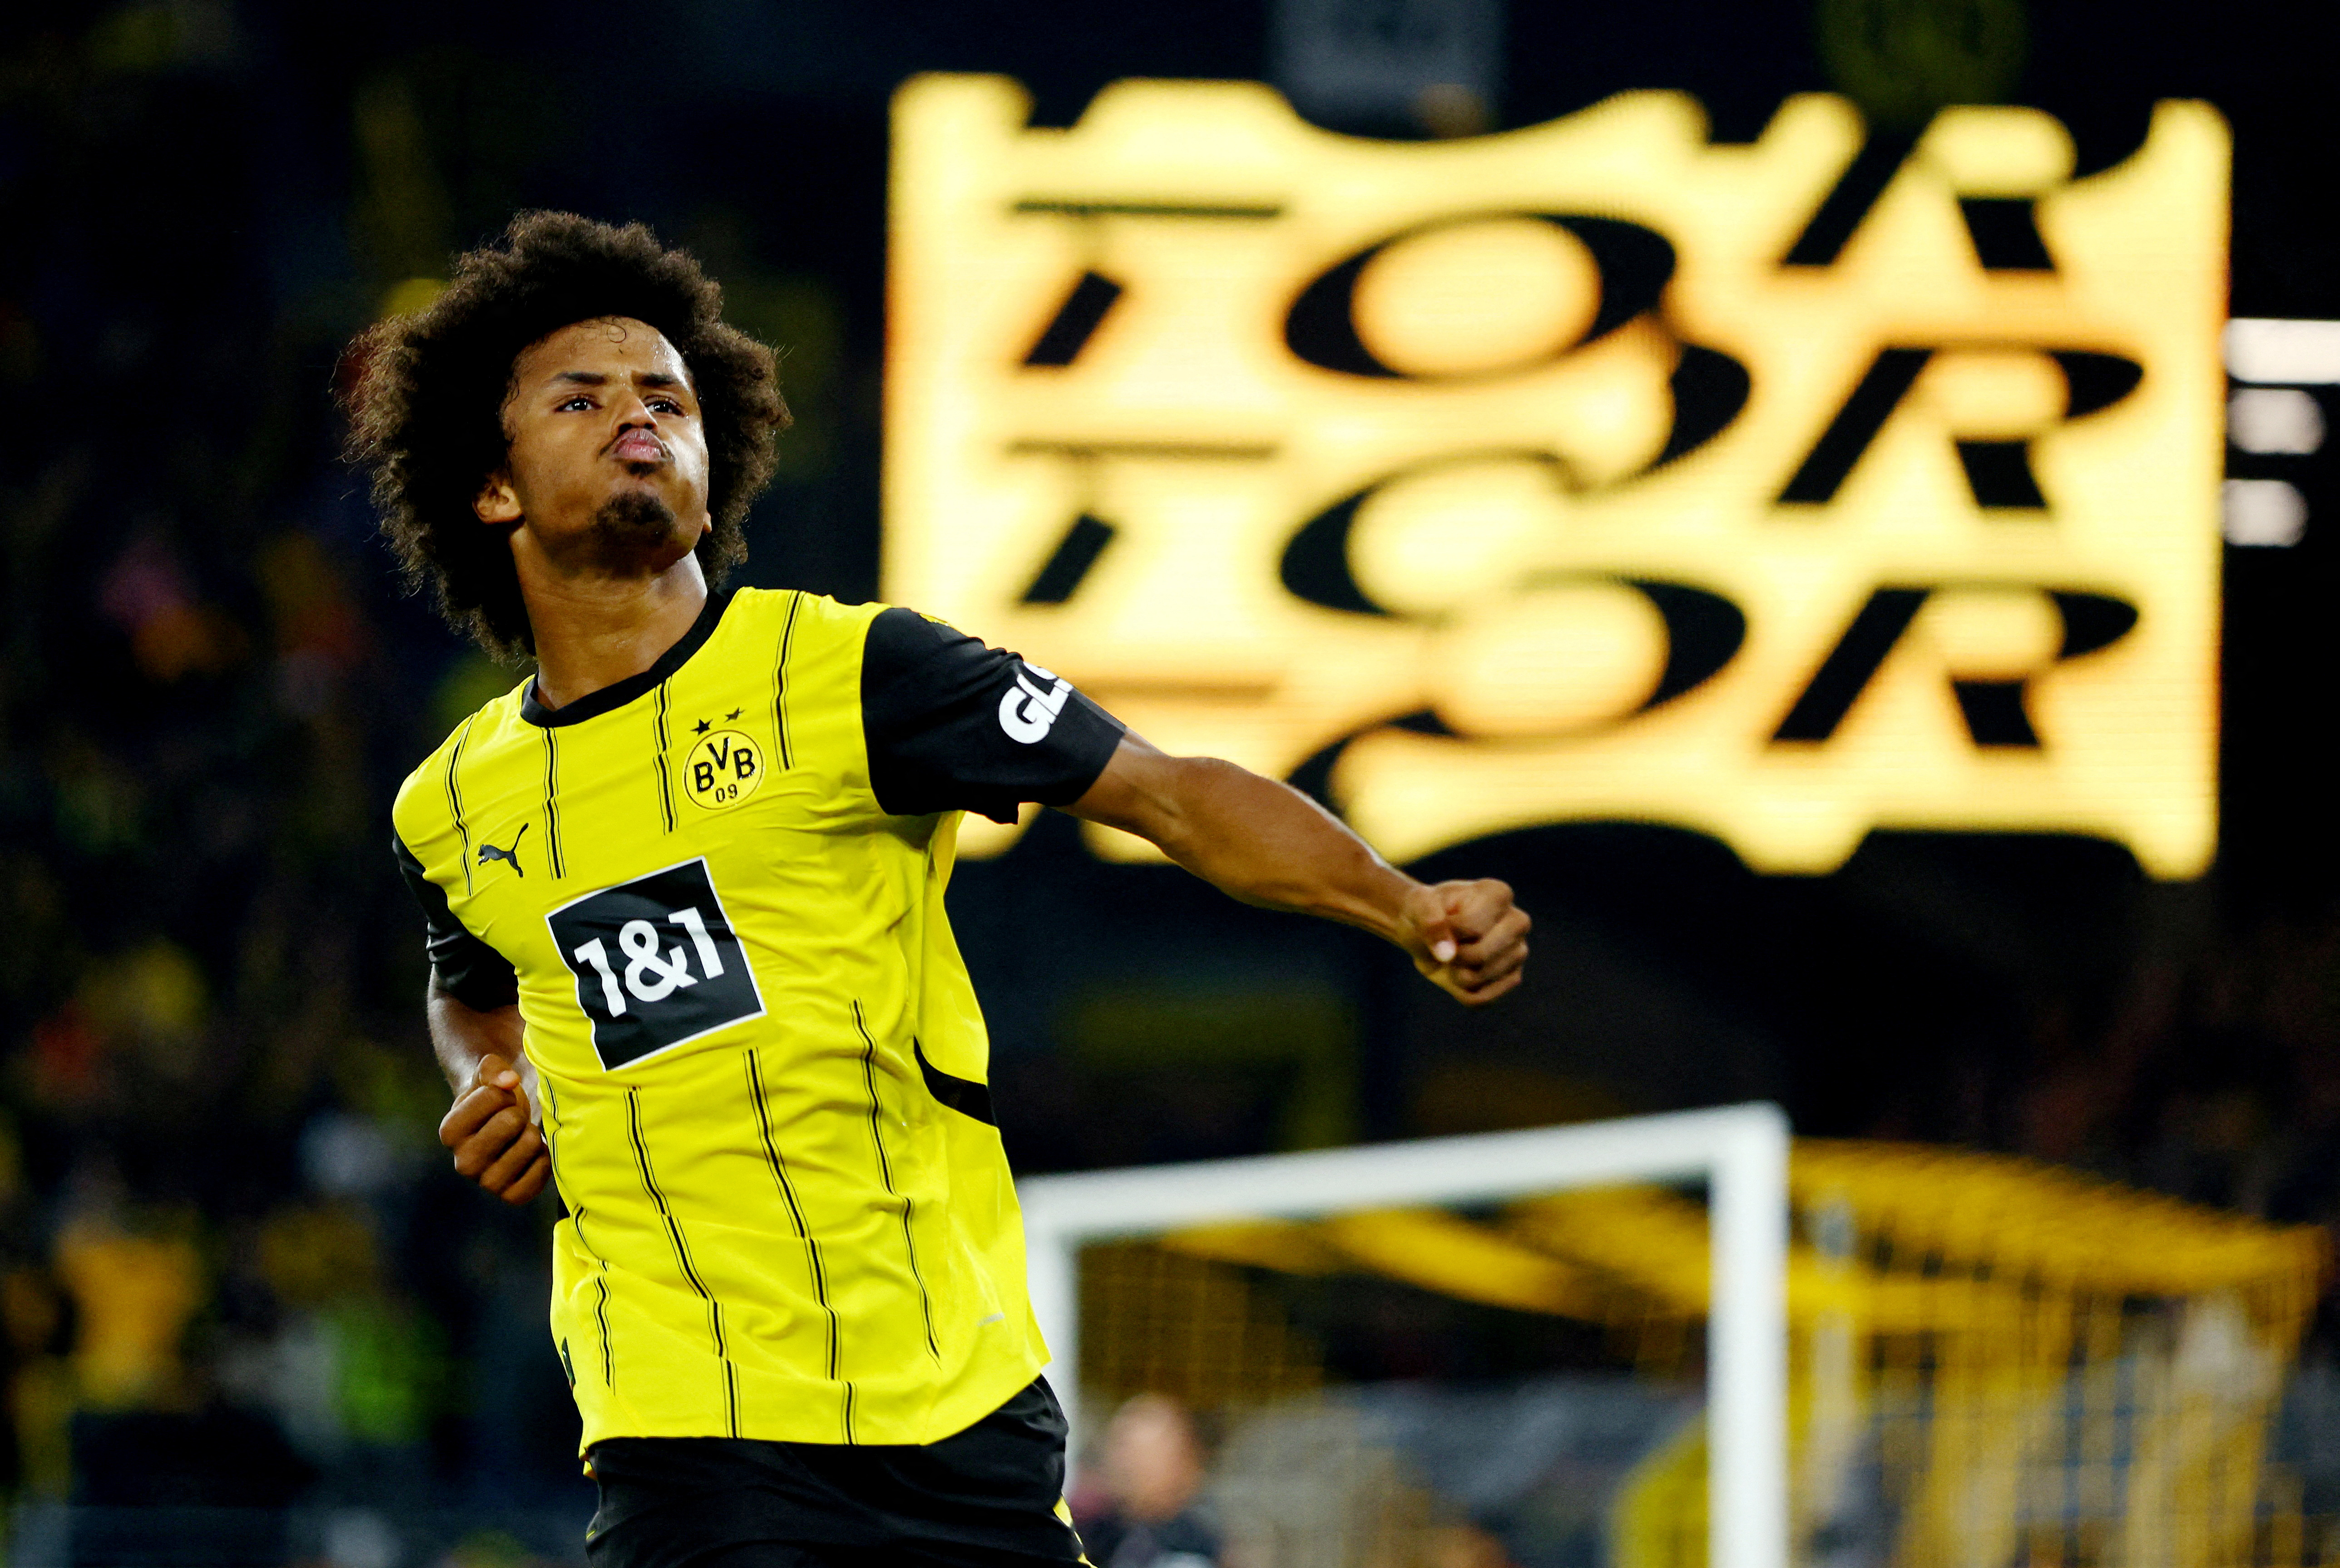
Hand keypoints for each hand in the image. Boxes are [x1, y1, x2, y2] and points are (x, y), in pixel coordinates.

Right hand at [439, 1053, 550, 1205]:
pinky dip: (544, 1157)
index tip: (499, 1101)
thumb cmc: (495, 1098)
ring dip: (532, 1133)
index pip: (493, 1096)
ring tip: (520, 1135)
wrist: (505, 1126)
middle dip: (518, 1112)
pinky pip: (543, 1170)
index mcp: (450, 1131)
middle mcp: (463, 1163)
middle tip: (512, 1119)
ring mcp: (487, 1183)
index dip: (505, 1092)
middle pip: (511, 1120)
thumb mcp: (488, 1075)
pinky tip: (531, 1154)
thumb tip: (509, 1081)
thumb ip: (493, 1069)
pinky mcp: (512, 1196)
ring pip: (530, 1143)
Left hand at [1399, 879, 1529, 1005]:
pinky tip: (1460, 972)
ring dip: (1453, 973)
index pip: (1471, 927)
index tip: (1442, 920)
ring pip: (1477, 979)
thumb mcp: (1418, 905)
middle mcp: (1518, 922)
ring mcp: (1519, 952)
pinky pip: (1481, 1000)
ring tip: (1454, 956)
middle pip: (1479, 956)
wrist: (1426, 931)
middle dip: (1452, 955)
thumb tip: (1447, 955)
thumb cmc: (1426, 912)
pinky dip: (1460, 991)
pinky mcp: (1513, 979)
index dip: (1445, 930)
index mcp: (1499, 894)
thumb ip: (1429, 921)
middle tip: (1448, 943)